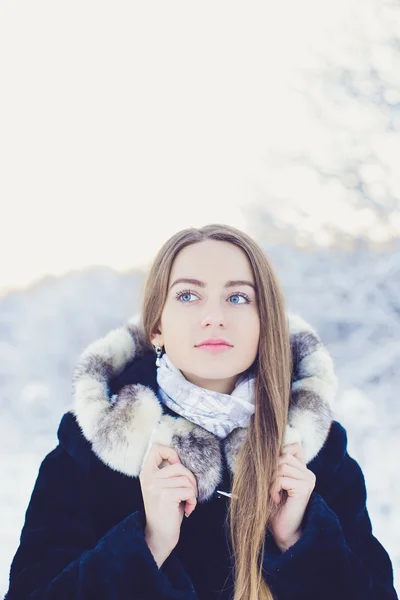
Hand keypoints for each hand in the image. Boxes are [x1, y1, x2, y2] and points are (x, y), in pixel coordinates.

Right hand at [139, 443, 197, 566]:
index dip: (170, 453)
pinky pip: (189, 490)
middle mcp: (149, 478)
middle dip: (190, 480)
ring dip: (192, 492)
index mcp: (146, 473)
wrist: (158, 537)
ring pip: (186, 479)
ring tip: (187, 502)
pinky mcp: (166, 496)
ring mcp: (157, 486)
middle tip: (188, 494)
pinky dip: (193, 500)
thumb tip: (182, 459)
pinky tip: (187, 509)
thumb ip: (168, 473)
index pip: (156, 449)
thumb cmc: (165, 512)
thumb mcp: (162, 488)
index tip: (177, 466)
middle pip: (179, 466)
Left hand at [269, 442, 315, 551]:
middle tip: (269, 487)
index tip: (272, 473)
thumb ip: (274, 465)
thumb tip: (262, 447)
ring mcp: (308, 480)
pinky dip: (273, 488)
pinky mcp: (304, 488)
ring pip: (282, 465)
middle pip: (284, 455)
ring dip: (271, 481)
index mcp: (302, 470)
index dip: (280, 454)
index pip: (294, 447)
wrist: (283, 532)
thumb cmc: (274, 508)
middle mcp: (308, 473)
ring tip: (272, 494)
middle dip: (271, 469)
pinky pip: (282, 478)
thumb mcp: (272, 482)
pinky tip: (275, 500)